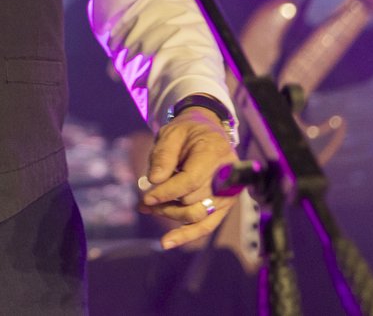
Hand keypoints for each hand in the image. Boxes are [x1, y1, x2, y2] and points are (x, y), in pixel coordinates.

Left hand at [138, 107, 237, 249]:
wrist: (208, 133)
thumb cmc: (188, 131)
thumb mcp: (171, 133)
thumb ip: (163, 155)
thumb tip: (154, 181)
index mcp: (215, 153)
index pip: (190, 181)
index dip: (167, 192)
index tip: (146, 198)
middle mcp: (228, 176)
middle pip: (192, 201)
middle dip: (165, 203)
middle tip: (144, 199)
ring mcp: (228, 194)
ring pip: (197, 216)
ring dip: (170, 215)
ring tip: (148, 208)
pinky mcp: (223, 206)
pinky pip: (206, 226)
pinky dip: (186, 235)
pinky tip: (166, 242)